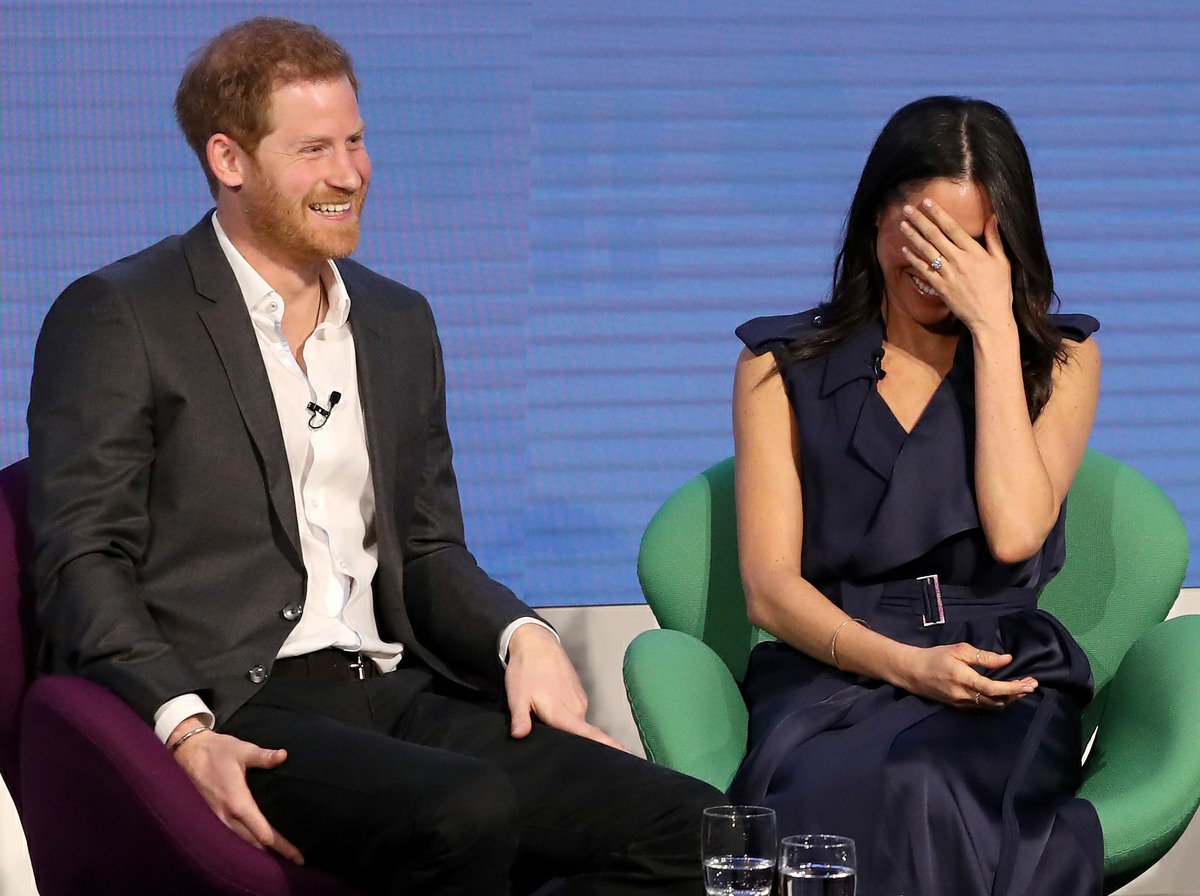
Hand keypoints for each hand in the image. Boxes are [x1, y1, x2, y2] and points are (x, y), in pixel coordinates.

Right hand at [168, 717, 303, 863]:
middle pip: (254, 845)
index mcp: (237, 804)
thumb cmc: (217, 751)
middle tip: (295, 860)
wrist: (188, 753)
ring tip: (280, 855)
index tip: (298, 856)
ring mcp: (216, 820)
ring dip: (260, 851)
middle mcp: (226, 817)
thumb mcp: (242, 751)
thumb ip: (263, 757)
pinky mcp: (211, 818)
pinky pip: (231, 838)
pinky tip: (256, 844)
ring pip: (241, 844)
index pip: (263, 833)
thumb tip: (283, 755)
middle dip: (275, 854)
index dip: (282, 846)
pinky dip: (246, 844)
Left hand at [504, 623, 627, 750]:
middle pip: (582, 734)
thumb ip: (520, 718)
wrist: (537, 644)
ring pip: (578, 724)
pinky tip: (553, 716)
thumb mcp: (517, 696)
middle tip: (563, 755)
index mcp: (562, 712)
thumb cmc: (526, 671)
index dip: (606, 744)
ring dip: (569, 730)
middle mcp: (576, 708)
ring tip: (551, 731)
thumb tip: (519, 736)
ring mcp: (579, 700)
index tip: (624, 753)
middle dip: (577, 746)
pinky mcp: (579, 694)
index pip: (588, 733)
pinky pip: (576, 714)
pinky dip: (568, 719)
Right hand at [893, 642, 1037, 709]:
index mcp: (964, 679)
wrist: (912, 672)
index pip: (994, 689)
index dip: (1014, 688)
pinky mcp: (959, 707)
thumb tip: (1006, 660)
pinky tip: (1004, 693)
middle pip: (997, 701)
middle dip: (1017, 694)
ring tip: (1021, 688)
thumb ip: (983, 656)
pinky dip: (997, 701)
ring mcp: (962, 704)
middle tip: (1032, 684)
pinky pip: (983, 707)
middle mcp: (964, 696)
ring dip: (1009, 699)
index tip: (1030, 684)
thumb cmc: (935, 657)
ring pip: (992, 706)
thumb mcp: (958, 650)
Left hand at [899, 198, 1014, 334]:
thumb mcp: (1002, 262)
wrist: (990, 318)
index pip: (952, 228)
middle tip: (907, 209)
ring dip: (913, 236)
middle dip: (920, 221)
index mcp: (974, 252)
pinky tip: (905, 249)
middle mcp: (959, 261)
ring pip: (926, 251)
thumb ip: (995, 239)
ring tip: (903, 224)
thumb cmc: (999, 290)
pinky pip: (924, 270)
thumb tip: (993, 217)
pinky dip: (914, 259)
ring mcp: (948, 274)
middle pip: (935, 236)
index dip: (938, 214)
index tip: (927, 202)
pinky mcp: (940, 287)